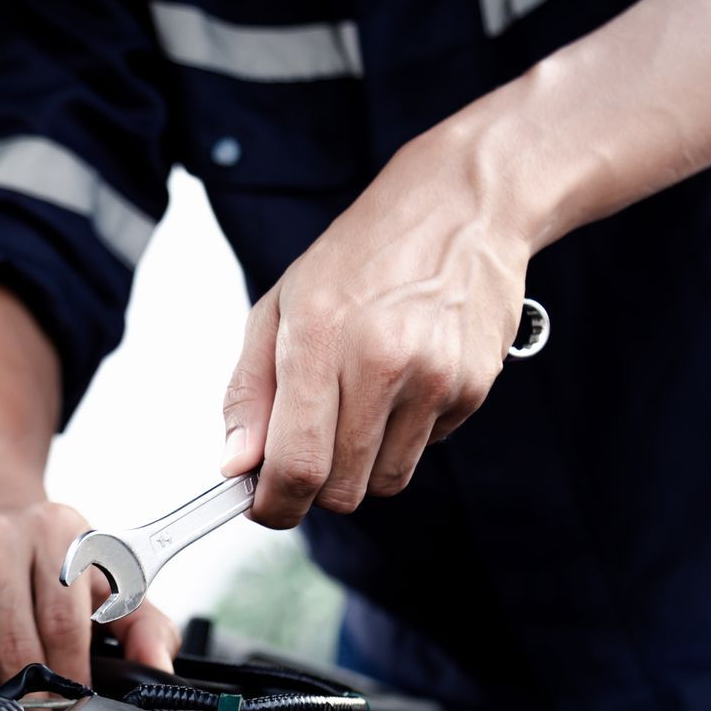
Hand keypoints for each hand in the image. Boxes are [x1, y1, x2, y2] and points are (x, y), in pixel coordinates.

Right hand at [0, 499, 179, 687]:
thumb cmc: (55, 555)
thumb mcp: (109, 578)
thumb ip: (144, 626)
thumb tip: (157, 671)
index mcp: (56, 530)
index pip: (62, 625)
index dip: (70, 675)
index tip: (73, 700)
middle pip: (14, 645)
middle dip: (30, 691)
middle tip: (41, 709)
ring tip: (5, 696)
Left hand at [219, 127, 532, 526]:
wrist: (461, 206)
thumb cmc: (358, 258)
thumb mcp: (279, 308)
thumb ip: (249, 392)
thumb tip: (235, 466)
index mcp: (321, 339)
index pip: (296, 465)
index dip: (274, 504)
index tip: (262, 504)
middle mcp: (383, 362)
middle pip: (341, 490)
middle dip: (314, 487)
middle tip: (306, 449)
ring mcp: (436, 378)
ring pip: (385, 482)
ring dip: (361, 464)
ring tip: (358, 403)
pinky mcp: (474, 388)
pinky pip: (423, 450)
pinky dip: (404, 434)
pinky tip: (402, 381)